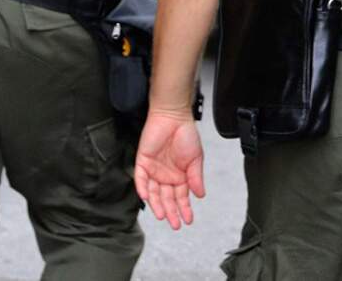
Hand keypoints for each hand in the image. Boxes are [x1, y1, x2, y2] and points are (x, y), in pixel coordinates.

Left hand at [134, 109, 204, 229]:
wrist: (173, 117)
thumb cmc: (186, 134)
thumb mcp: (196, 159)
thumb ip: (196, 177)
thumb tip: (200, 195)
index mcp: (180, 176)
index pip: (181, 197)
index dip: (184, 209)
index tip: (188, 220)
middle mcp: (166, 176)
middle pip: (167, 198)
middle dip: (171, 211)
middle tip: (175, 224)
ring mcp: (154, 170)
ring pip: (154, 192)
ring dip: (157, 204)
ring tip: (163, 215)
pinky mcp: (142, 162)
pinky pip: (141, 179)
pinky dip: (143, 188)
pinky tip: (148, 198)